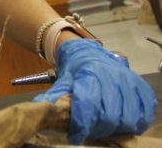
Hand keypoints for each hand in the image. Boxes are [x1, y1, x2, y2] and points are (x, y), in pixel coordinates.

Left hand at [33, 39, 155, 143]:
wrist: (88, 51)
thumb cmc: (74, 68)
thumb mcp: (62, 79)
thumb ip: (55, 95)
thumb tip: (42, 108)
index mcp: (89, 74)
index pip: (87, 105)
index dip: (81, 124)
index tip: (75, 135)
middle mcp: (111, 77)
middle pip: (109, 116)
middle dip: (98, 129)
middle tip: (90, 132)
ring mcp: (128, 81)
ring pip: (128, 117)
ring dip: (117, 128)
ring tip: (106, 129)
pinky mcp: (140, 85)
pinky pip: (145, 109)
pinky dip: (138, 121)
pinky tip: (126, 124)